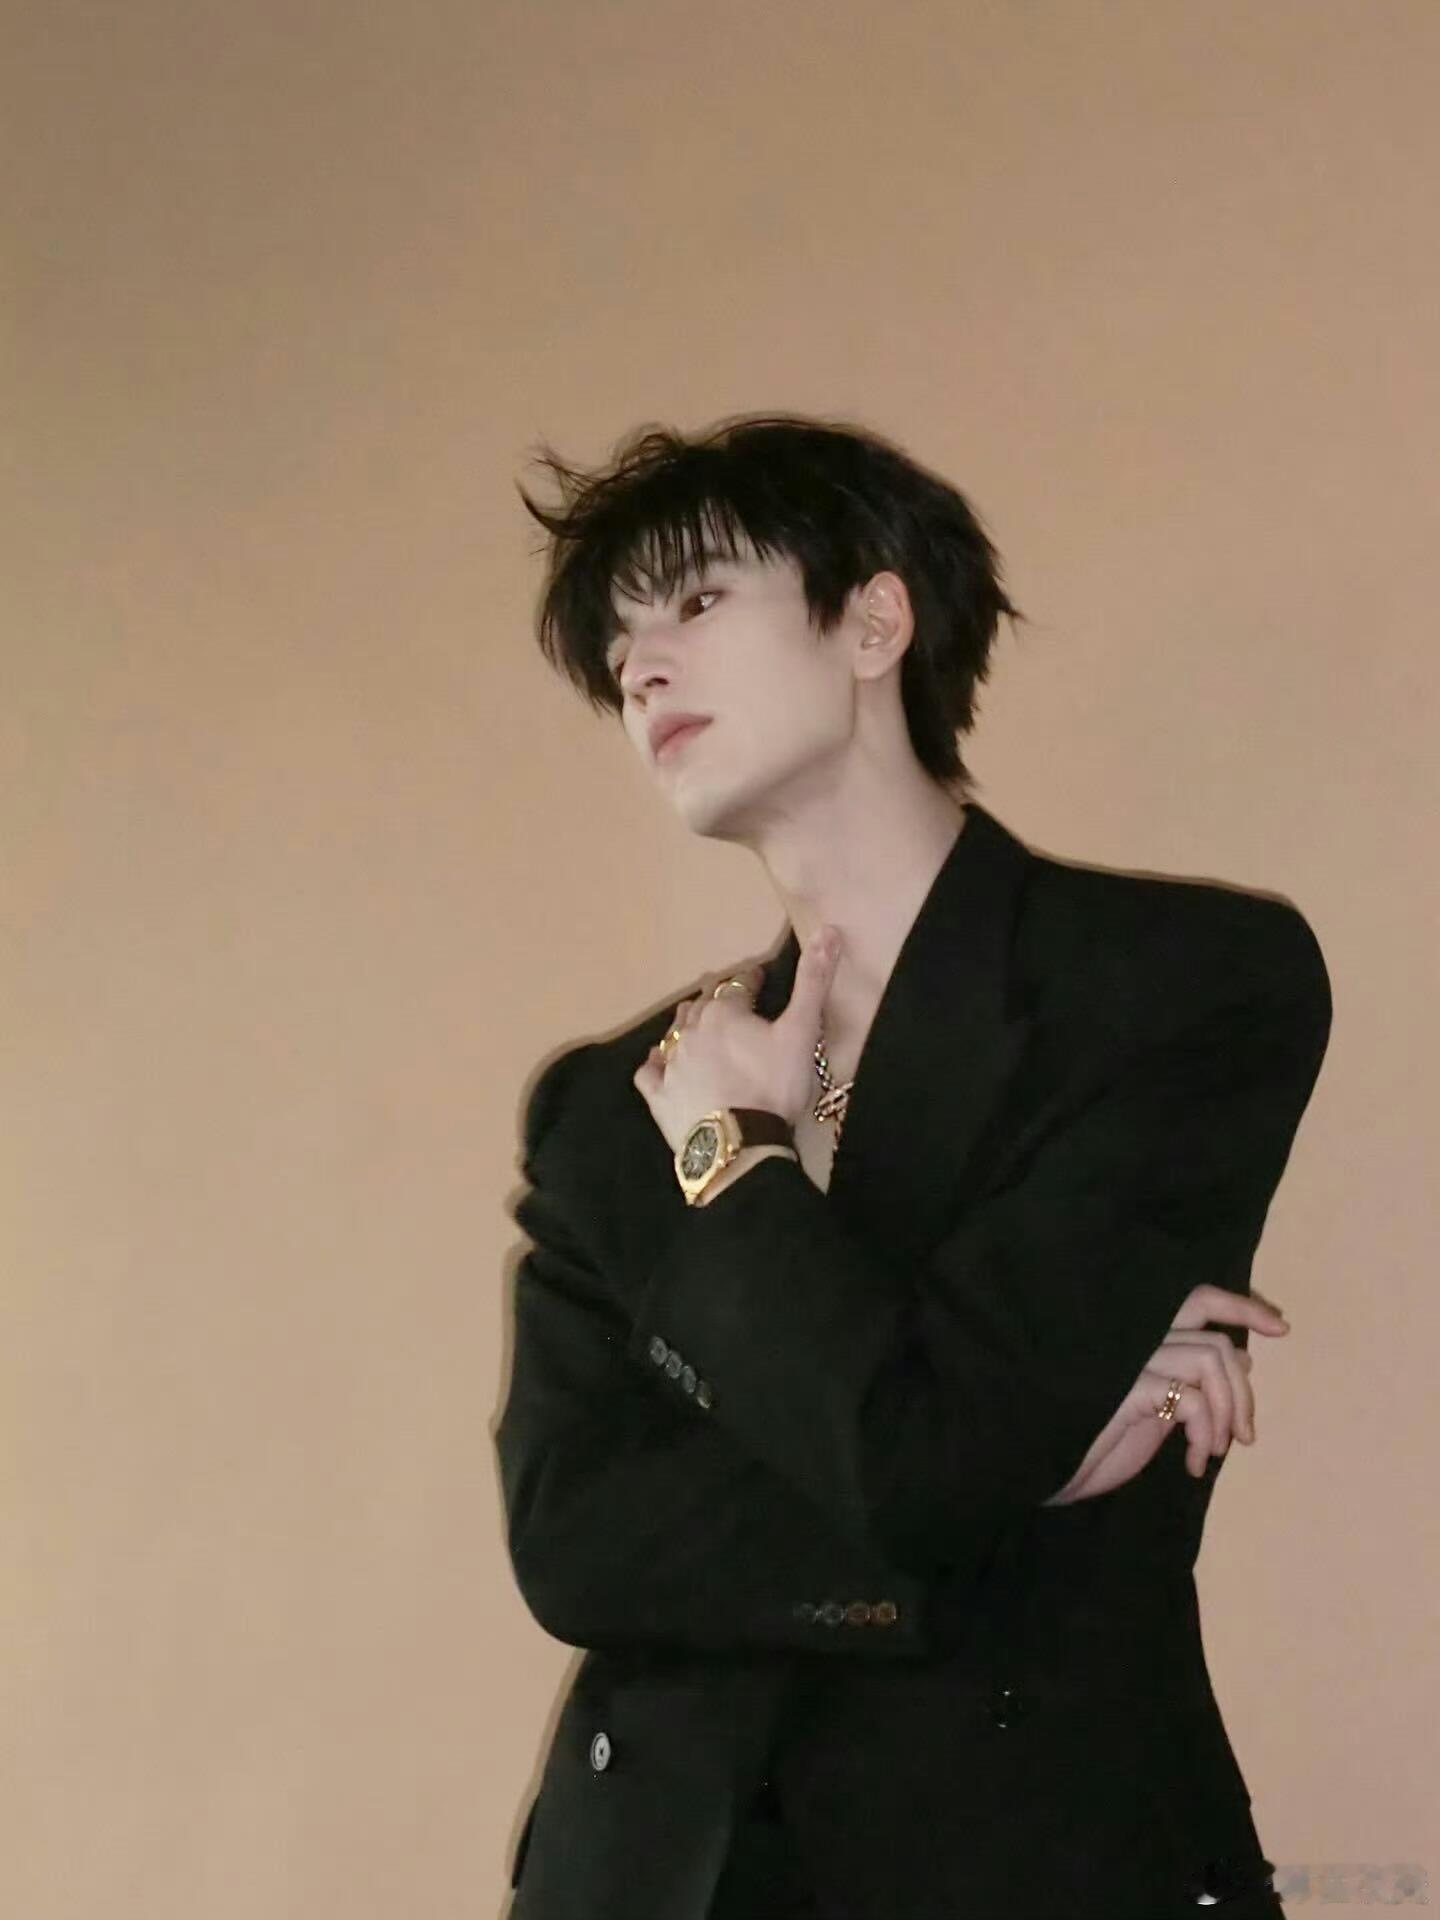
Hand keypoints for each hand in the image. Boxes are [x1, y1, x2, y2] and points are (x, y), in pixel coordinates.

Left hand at [633, 929, 842, 1153]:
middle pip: (702, 1004)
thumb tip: (828, 931)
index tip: (760, 979)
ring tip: (698, 1024)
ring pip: (675, 1032)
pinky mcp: (659, 1096)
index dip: (751, 980)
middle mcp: (691, 1030)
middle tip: (730, 1001)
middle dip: (717, 998)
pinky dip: (656, 1062)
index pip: (738, 985)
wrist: (739, 1146)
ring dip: (687, 1024)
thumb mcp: (801, 1032)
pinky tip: (660, 1061)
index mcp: (725, 1012)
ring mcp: (671, 1064)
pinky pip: (650, 1071)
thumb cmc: (774, 1086)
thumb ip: (814, 982)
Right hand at [1043, 1284, 1290, 1503]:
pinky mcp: (1126, 1389)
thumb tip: (1242, 1355)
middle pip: (1214, 1339)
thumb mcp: (1160, 1407)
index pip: (1197, 1302)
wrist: (1049, 1468)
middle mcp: (1138, 1342)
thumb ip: (1192, 1378)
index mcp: (1144, 1341)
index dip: (1241, 1306)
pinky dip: (1206, 1433)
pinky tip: (1195, 1463)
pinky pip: (1191, 1398)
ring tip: (1215, 1451)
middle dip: (1243, 1390)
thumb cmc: (1099, 1440)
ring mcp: (1130, 1362)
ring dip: (1227, 1414)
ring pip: (1211, 1361)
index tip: (1280, 1327)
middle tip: (1246, 1435)